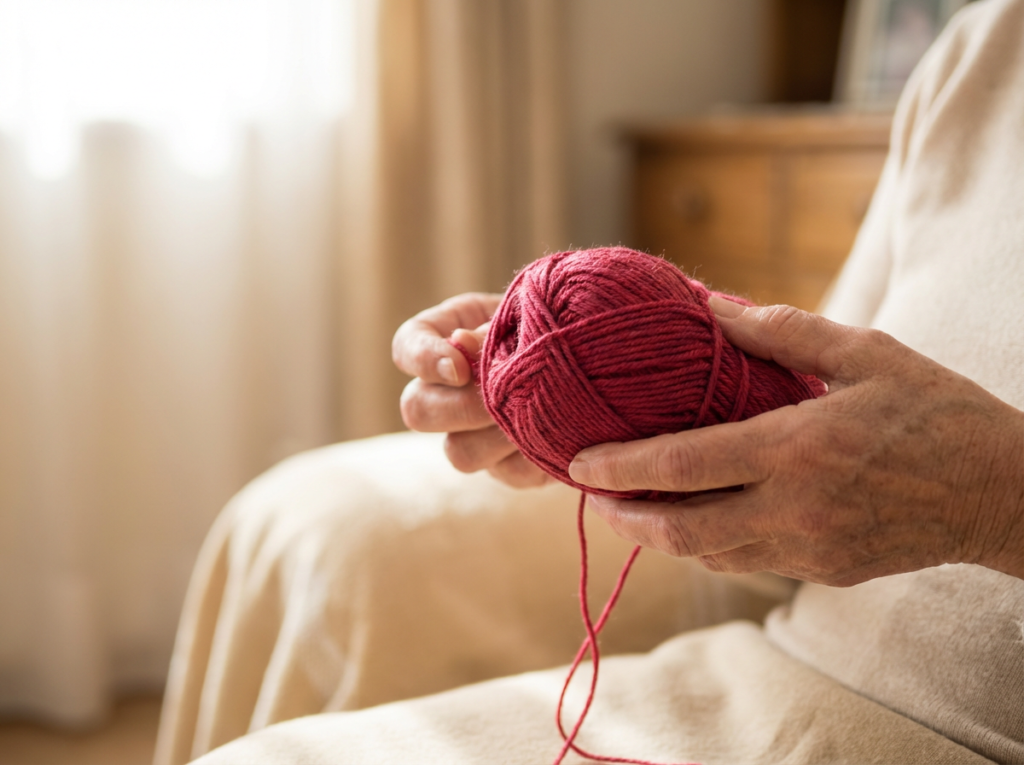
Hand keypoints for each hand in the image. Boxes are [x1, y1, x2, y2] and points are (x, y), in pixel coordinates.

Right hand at [392, 293, 549, 487]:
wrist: (597, 351)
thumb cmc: (555, 319)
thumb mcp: (528, 311)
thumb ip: (494, 328)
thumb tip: (461, 342)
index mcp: (445, 339)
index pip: (406, 347)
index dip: (422, 360)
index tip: (458, 368)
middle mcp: (448, 392)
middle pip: (417, 411)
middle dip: (460, 408)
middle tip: (499, 399)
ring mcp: (475, 435)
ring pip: (459, 454)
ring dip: (498, 437)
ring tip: (538, 415)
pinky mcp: (509, 466)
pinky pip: (510, 474)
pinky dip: (536, 458)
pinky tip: (562, 437)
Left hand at [568, 299, 1023, 585]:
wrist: (1003, 492)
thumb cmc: (936, 412)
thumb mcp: (866, 353)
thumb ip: (784, 332)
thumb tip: (713, 306)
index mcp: (797, 448)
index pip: (683, 465)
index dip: (620, 467)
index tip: (577, 463)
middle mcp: (794, 508)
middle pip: (680, 528)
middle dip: (624, 516)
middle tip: (590, 496)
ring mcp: (809, 549)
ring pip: (707, 554)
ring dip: (660, 534)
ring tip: (631, 507)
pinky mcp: (825, 571)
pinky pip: (746, 564)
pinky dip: (707, 545)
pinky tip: (694, 520)